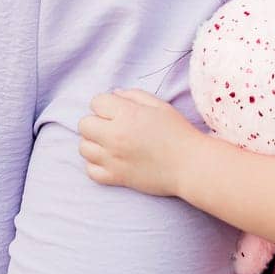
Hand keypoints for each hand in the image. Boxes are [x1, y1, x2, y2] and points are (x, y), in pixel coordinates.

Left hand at [78, 89, 198, 196]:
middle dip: (96, 122)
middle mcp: (115, 136)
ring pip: (83, 148)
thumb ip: (134, 96)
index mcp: (127, 115)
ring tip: (111, 144)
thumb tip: (114, 95)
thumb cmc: (179, 133)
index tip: (119, 110)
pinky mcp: (116, 178)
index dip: (107, 104)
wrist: (191, 166)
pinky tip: (111, 160)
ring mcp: (113, 159)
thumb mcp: (160, 106)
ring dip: (94, 143)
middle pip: (84, 124)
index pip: (96, 102)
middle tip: (113, 126)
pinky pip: (90, 171)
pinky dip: (96, 165)